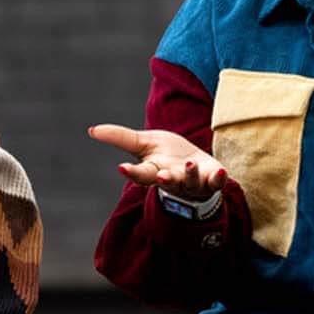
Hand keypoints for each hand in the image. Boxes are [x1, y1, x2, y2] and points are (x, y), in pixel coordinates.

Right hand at [88, 123, 227, 203]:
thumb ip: (120, 138)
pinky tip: (221, 172)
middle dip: (166, 179)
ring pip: (191, 182)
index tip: (122, 168)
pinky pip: (216, 183)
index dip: (132, 172)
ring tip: (188, 164)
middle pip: (168, 182)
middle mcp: (173, 180)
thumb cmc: (166, 156)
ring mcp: (193, 182)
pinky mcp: (212, 180)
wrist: (195, 166)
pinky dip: (219, 179)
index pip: (141, 174)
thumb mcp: (143, 144)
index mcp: (154, 171)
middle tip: (162, 176)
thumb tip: (92, 130)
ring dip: (190, 175)